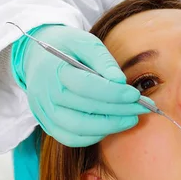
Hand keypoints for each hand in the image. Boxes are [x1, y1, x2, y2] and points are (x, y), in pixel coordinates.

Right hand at [12, 25, 150, 146]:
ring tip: (131, 118)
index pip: (86, 86)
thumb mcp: (85, 41)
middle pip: (86, 110)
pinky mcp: (48, 125)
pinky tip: (112, 124)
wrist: (37, 58)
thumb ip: (102, 59)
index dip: (114, 93)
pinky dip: (95, 135)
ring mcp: (45, 113)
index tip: (135, 94)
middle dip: (120, 111)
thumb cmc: (66, 47)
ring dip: (110, 126)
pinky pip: (72, 138)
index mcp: (55, 70)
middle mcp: (47, 95)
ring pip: (80, 129)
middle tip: (142, 107)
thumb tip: (120, 81)